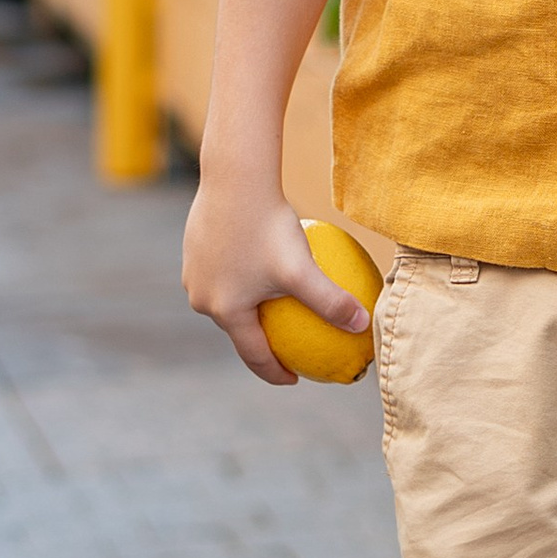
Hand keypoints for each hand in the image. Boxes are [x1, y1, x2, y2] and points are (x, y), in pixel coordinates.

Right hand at [182, 176, 369, 386]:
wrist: (233, 179)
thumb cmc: (268, 227)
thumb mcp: (303, 271)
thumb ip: (331, 302)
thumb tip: (363, 325)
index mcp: (225, 311)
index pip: (254, 355)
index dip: (276, 372)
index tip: (295, 378)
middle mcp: (201, 297)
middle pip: (237, 329)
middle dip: (261, 343)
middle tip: (287, 348)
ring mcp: (193, 273)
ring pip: (227, 299)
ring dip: (249, 310)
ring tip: (275, 310)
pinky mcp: (193, 249)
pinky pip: (224, 272)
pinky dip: (244, 279)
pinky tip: (266, 267)